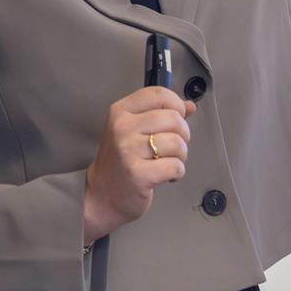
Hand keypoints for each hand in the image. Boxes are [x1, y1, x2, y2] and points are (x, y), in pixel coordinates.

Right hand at [83, 87, 195, 243]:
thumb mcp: (133, 130)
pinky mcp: (138, 174)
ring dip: (181, 156)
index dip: (176, 104)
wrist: (100, 196)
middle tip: (172, 147)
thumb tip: (190, 106)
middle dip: (183, 134)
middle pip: (173, 118)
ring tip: (167, 162)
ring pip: (177, 143)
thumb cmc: (120, 162)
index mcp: (120, 112)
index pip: (158, 94)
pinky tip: (165, 176)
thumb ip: (161, 114)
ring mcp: (129, 151)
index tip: (177, 117)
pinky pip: (175, 166)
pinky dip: (177, 173)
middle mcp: (122, 128)